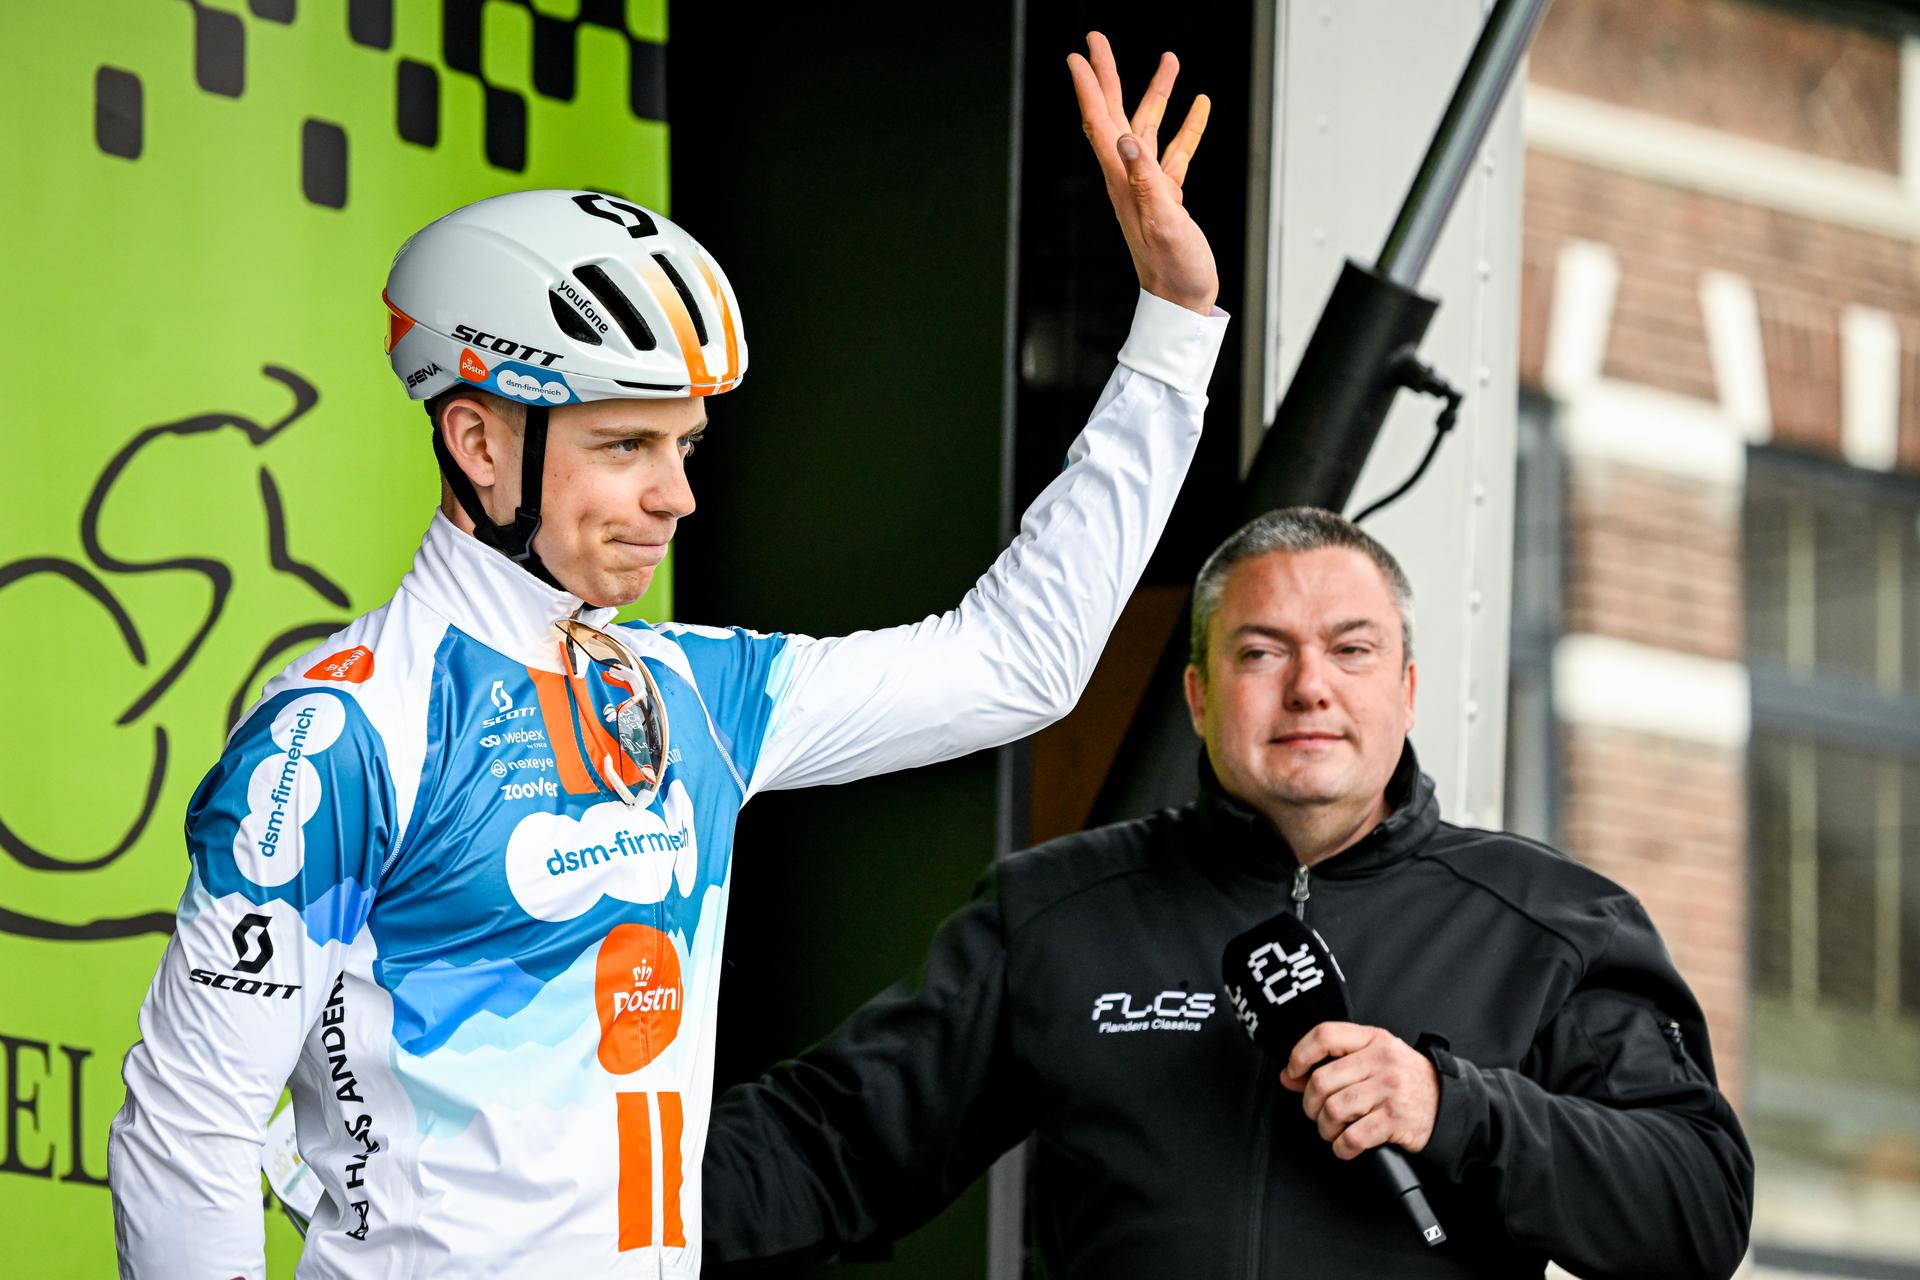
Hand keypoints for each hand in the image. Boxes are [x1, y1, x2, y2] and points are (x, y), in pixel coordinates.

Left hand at [1066, 32, 1218, 314]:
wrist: (1182, 301)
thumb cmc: (1173, 268)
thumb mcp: (1163, 221)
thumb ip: (1146, 180)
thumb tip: (1127, 138)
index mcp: (1122, 179)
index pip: (1100, 121)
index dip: (1089, 86)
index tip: (1078, 54)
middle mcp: (1129, 177)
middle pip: (1115, 113)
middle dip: (1107, 74)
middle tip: (1097, 39)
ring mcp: (1148, 185)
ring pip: (1149, 126)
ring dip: (1157, 92)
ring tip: (1171, 59)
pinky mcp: (1168, 195)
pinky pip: (1176, 151)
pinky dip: (1187, 127)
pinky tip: (1199, 106)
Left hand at [1280, 1021, 1438, 1159]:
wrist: (1448, 1104)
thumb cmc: (1405, 1081)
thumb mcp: (1376, 1057)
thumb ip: (1335, 1061)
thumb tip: (1289, 1076)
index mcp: (1373, 1039)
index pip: (1325, 1035)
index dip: (1300, 1055)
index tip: (1293, 1073)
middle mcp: (1381, 1061)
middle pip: (1322, 1080)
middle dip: (1310, 1104)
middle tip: (1316, 1112)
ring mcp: (1389, 1090)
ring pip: (1333, 1110)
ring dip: (1325, 1128)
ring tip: (1332, 1130)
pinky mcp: (1395, 1120)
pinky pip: (1353, 1137)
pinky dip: (1342, 1147)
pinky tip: (1346, 1146)